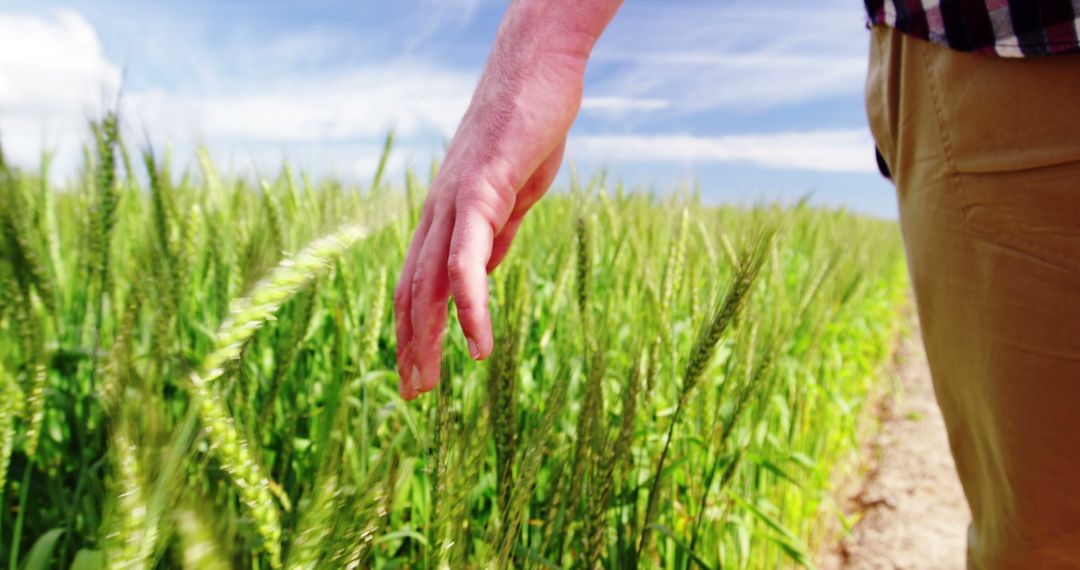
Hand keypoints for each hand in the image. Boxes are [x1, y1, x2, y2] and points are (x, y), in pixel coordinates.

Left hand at [393, 0, 621, 398]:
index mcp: (446, 213)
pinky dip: (469, 307)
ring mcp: (454, 202)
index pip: (416, 281)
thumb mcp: (513, 192)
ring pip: (428, 283)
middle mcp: (438, 211)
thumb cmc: (529, 125)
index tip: (418, 368)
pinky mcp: (480, 192)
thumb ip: (496, 232)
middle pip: (410, 291)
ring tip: (431, 383)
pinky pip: (467, 261)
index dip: (412, 328)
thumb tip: (483, 274)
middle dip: (409, 346)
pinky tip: (478, 344)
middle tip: (412, 394)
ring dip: (427, 338)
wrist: (538, 67)